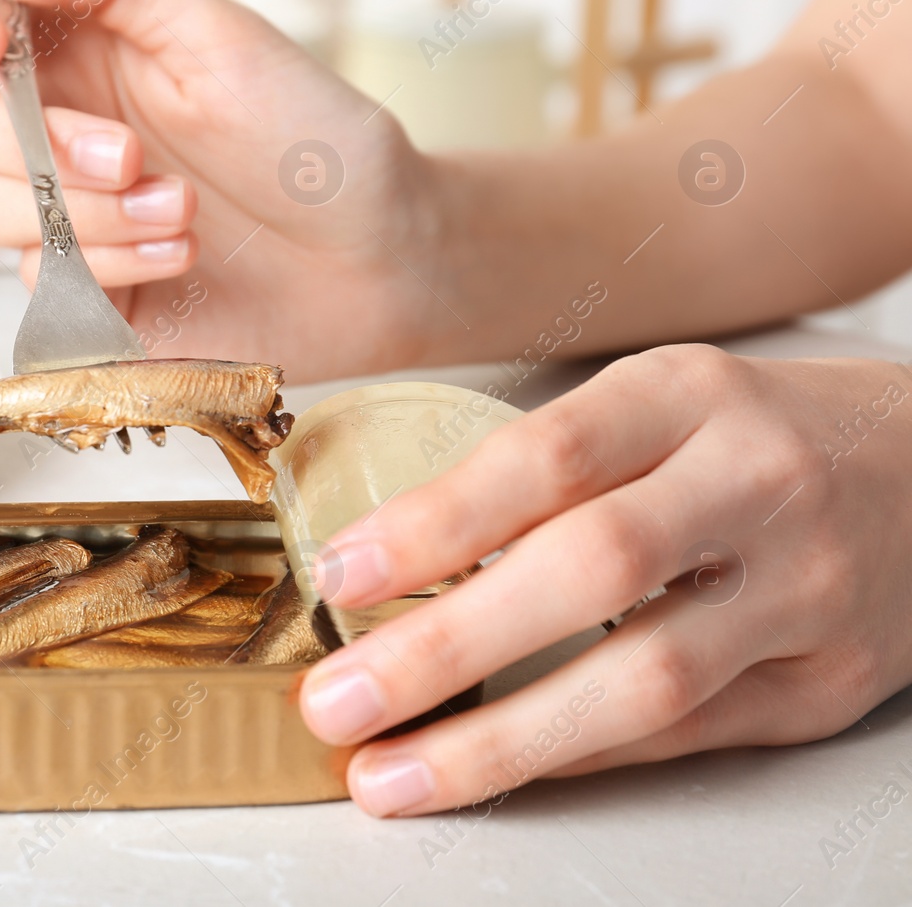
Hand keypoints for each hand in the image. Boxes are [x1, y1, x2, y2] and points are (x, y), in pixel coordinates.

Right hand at [0, 0, 452, 379]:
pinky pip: (38, 283)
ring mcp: (62, 216)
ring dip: (87, 215)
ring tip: (181, 212)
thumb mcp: (221, 35)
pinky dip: (110, 269)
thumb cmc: (311, 140)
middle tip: (133, 154)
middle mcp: (53, 131)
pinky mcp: (80, 294)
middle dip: (36, 145)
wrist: (374, 258)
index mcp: (75, 51)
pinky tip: (178, 258)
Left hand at [297, 344, 911, 814]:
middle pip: (592, 570)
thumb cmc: (754, 435)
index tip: (340, 576)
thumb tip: (390, 559)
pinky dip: (575, 757)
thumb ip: (545, 472)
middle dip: (445, 648)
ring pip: (645, 681)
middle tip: (336, 700)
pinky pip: (685, 735)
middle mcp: (758, 484)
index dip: (434, 523)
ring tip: (391, 772)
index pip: (548, 458)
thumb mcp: (655, 407)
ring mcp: (807, 590)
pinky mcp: (832, 681)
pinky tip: (494, 770)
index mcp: (689, 396)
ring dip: (500, 741)